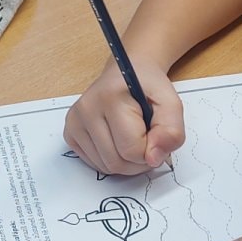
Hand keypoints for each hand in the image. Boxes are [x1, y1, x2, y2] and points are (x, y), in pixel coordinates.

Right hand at [62, 57, 184, 175]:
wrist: (126, 73)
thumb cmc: (147, 87)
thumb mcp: (171, 103)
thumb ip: (171, 131)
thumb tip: (154, 158)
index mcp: (110, 97)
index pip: (132, 150)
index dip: (151, 150)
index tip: (155, 134)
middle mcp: (86, 109)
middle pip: (116, 163)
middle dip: (138, 160)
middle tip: (147, 139)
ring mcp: (75, 122)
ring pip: (105, 167)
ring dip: (126, 162)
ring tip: (133, 138)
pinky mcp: (70, 133)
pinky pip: (95, 164)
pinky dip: (111, 159)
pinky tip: (117, 140)